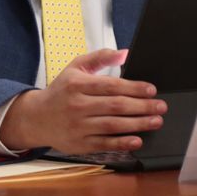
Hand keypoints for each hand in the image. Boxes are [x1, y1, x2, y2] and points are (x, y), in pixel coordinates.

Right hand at [0, 48, 166, 153]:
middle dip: (142, 106)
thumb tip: (124, 53)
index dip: (134, 88)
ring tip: (155, 121)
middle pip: (115, 106)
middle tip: (161, 106)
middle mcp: (77, 106)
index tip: (152, 90)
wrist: (36, 118)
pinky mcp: (78, 144)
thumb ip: (100, 57)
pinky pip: (103, 144)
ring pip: (112, 125)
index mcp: (78, 85)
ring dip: (137, 124)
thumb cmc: (61, 91)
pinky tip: (137, 140)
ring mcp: (78, 127)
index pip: (111, 86)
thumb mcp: (76, 67)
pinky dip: (121, 143)